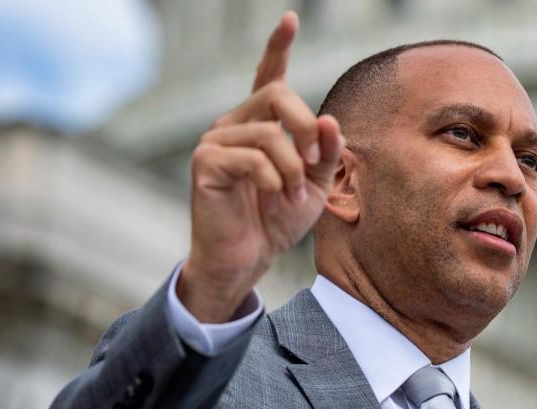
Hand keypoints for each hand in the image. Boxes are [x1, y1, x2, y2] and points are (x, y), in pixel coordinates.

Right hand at [179, 11, 343, 322]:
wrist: (249, 257)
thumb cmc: (277, 219)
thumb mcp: (315, 185)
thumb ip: (325, 153)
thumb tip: (331, 120)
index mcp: (261, 124)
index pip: (269, 77)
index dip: (278, 47)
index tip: (290, 19)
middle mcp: (235, 123)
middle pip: (279, 95)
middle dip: (307, 127)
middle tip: (315, 162)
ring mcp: (216, 140)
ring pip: (269, 133)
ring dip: (293, 170)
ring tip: (293, 196)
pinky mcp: (205, 162)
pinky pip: (251, 158)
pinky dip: (273, 180)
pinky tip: (272, 197)